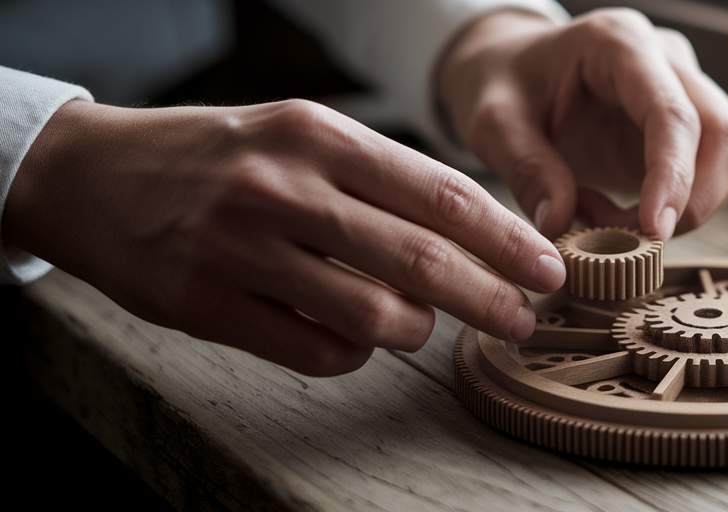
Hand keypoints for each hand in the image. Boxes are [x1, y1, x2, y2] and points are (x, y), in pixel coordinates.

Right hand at [6, 100, 564, 375]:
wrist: (92, 175)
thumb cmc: (222, 156)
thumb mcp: (300, 136)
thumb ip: (381, 179)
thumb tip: (479, 234)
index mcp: (319, 136)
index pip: (441, 193)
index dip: (506, 238)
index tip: (548, 268)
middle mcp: (285, 188)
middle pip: (422, 261)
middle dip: (491, 298)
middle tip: (524, 319)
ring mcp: (243, 248)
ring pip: (374, 315)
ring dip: (417, 330)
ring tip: (422, 324)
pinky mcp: (208, 303)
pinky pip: (316, 350)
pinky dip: (352, 351)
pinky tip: (352, 335)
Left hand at [437, 8, 727, 238]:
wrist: (514, 70)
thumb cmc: (504, 84)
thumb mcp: (492, 121)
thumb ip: (525, 166)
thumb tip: (560, 223)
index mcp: (619, 44)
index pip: (672, 113)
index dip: (674, 175)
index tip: (655, 230)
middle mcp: (667, 60)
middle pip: (723, 133)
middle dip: (692, 200)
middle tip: (628, 237)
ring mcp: (688, 89)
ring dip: (689, 207)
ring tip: (611, 218)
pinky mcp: (694, 125)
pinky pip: (716, 173)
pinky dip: (681, 206)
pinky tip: (625, 209)